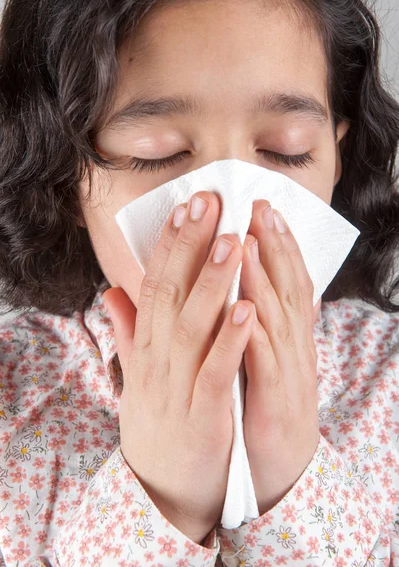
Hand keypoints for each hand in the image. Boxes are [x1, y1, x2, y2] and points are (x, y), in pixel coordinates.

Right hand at [103, 192, 255, 543]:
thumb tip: (112, 291)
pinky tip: (247, 308)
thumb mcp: (137, 373)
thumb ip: (128, 331)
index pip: (154, 284)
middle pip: (170, 294)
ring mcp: (178, 388)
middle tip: (209, 202)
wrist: (162, 489)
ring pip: (193, 326)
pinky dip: (231, 340)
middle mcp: (157, 361)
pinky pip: (217, 373)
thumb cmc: (158, 420)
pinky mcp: (204, 417)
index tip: (186, 206)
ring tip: (233, 241)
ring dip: (213, 282)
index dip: (169, 244)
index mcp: (146, 348)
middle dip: (189, 246)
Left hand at [239, 200, 320, 514]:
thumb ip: (255, 322)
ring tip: (249, 242)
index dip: (278, 243)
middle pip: (287, 288)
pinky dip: (256, 334)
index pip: (285, 280)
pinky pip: (266, 363)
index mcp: (286, 335)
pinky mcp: (275, 401)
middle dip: (276, 245)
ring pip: (277, 317)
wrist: (281, 467)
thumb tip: (245, 287)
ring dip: (264, 278)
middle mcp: (293, 347)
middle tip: (261, 206)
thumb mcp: (262, 359)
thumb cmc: (264, 404)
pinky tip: (245, 309)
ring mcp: (288, 373)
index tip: (262, 208)